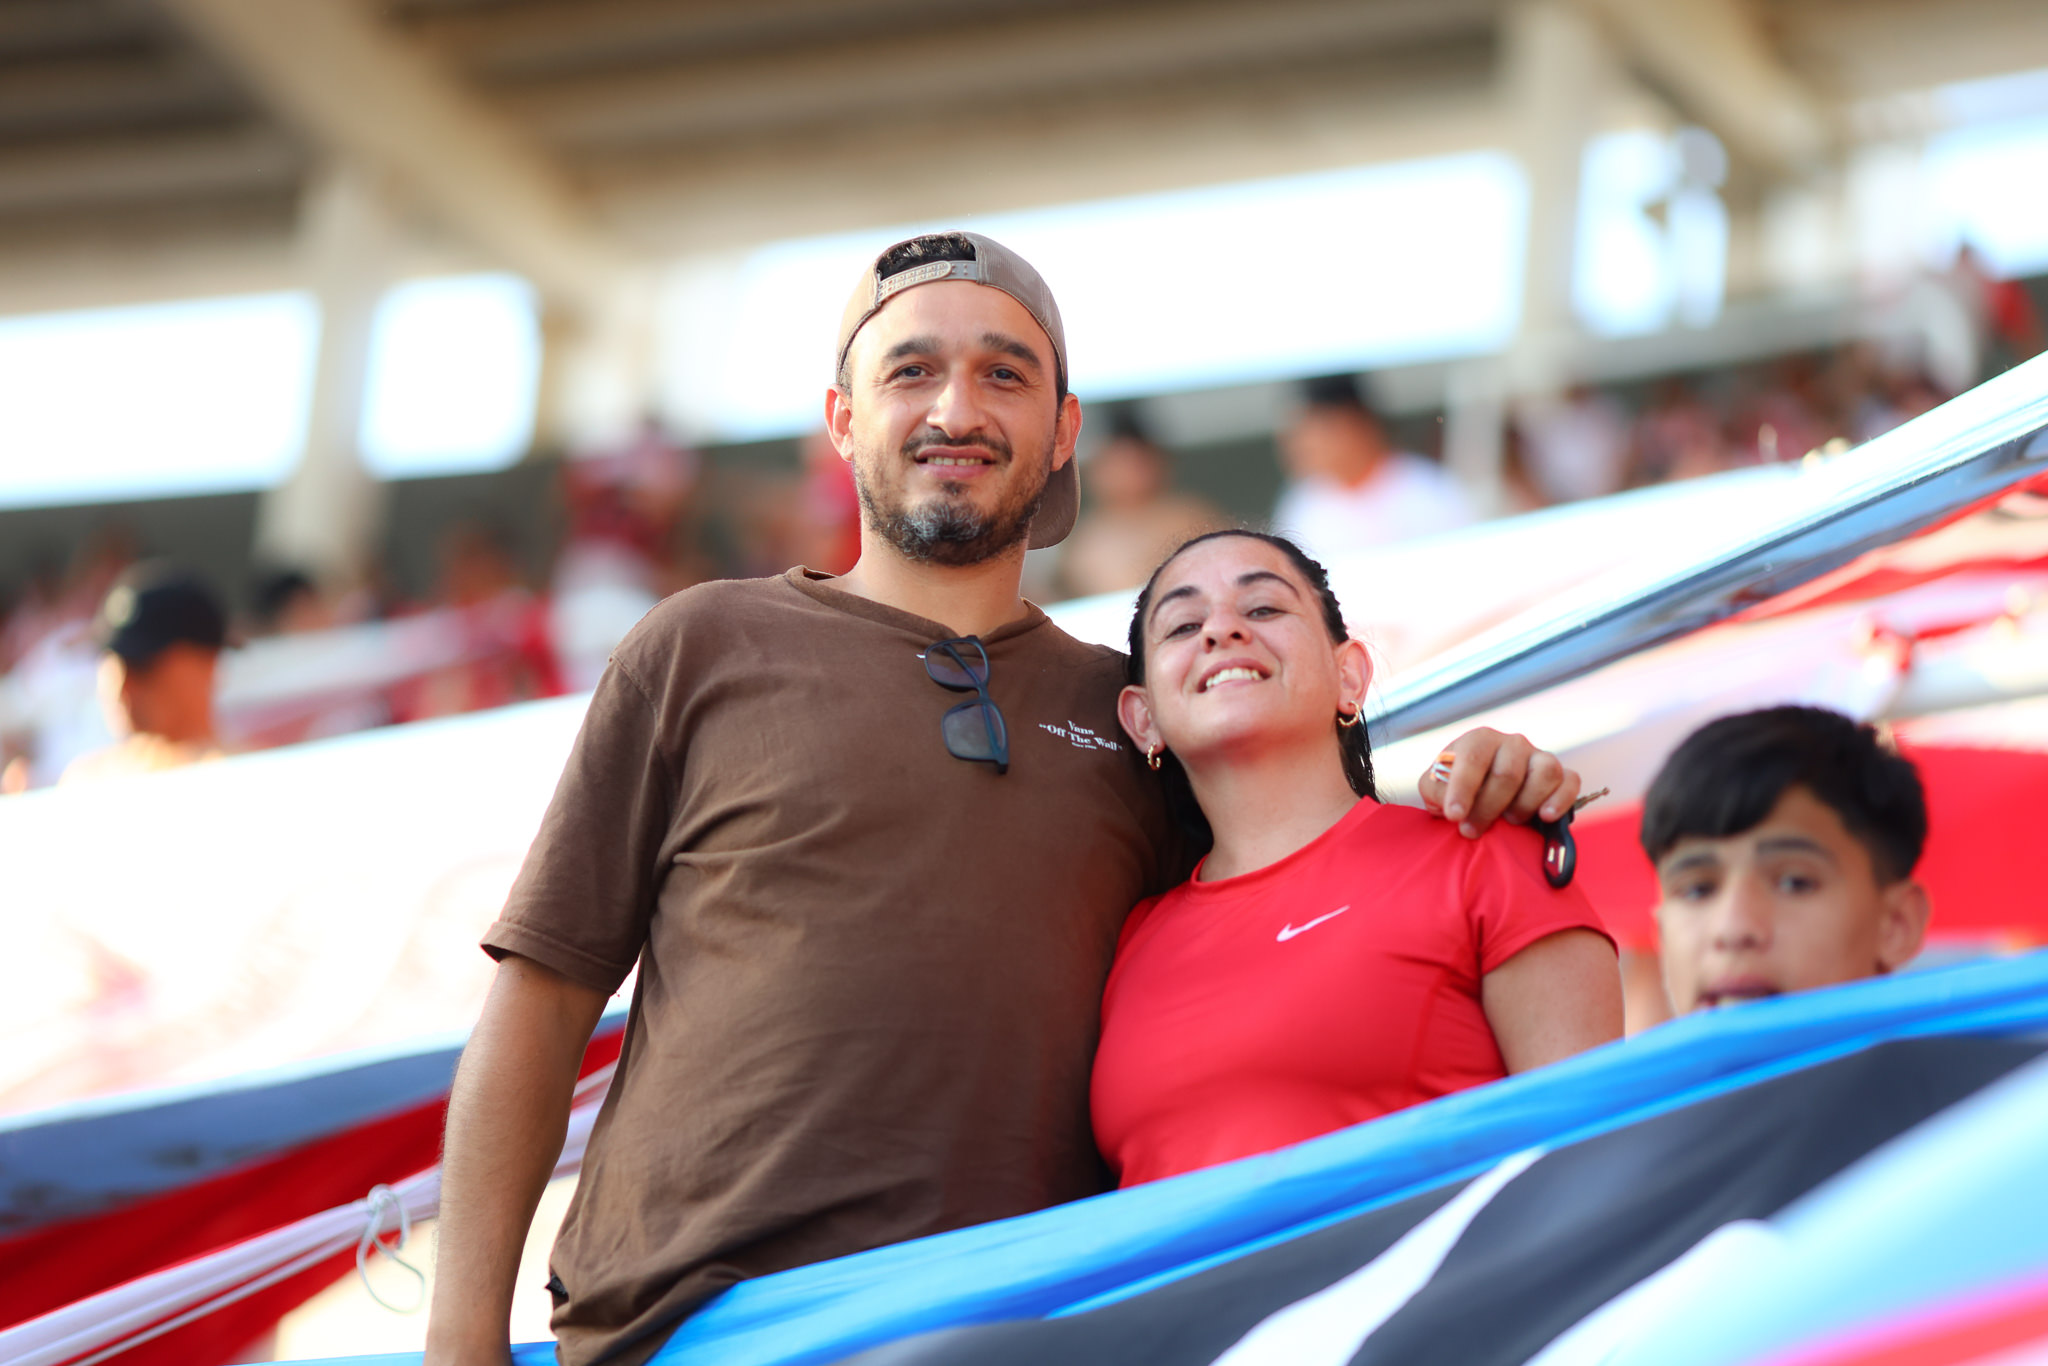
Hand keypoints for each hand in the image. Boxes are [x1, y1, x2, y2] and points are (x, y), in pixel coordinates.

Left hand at [1416, 727, 1580, 838]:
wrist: (1484, 797)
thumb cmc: (1456, 791)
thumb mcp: (1435, 788)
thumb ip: (1435, 789)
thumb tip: (1449, 802)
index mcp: (1480, 740)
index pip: (1472, 759)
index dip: (1462, 789)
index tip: (1454, 815)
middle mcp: (1512, 743)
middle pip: (1506, 774)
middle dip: (1487, 808)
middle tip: (1472, 830)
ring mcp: (1540, 757)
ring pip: (1544, 773)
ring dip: (1524, 804)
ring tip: (1509, 821)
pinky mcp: (1561, 775)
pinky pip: (1570, 781)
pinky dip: (1561, 800)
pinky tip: (1545, 816)